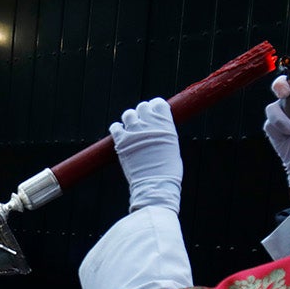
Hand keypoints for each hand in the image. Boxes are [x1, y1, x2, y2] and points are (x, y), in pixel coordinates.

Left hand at [109, 97, 181, 212]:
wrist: (155, 184)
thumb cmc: (168, 171)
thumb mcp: (173, 147)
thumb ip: (165, 133)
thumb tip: (160, 129)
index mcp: (166, 125)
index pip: (158, 104)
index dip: (155, 106)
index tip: (153, 111)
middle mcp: (150, 125)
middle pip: (142, 106)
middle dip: (142, 112)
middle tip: (142, 122)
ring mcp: (134, 132)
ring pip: (128, 114)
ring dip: (130, 120)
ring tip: (132, 129)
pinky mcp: (122, 141)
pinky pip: (115, 127)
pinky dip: (117, 129)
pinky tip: (121, 134)